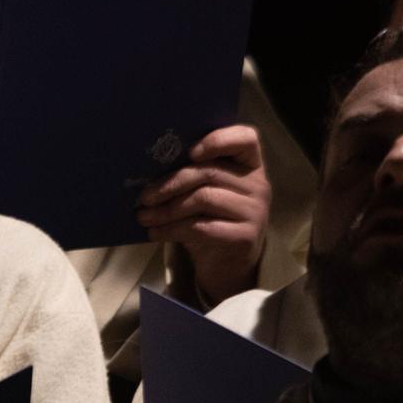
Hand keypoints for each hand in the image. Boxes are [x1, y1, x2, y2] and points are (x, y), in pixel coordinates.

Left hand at [137, 124, 269, 304]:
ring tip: (144, 216)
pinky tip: (155, 232)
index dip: (218, 139)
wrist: (228, 264)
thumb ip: (193, 173)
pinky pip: (201, 227)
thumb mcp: (206, 191)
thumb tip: (148, 167)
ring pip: (203, 198)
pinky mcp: (244, 236)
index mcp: (249, 164)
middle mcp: (258, 184)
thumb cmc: (212, 218)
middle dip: (171, 183)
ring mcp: (255, 211)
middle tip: (144, 196)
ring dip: (167, 209)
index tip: (190, 152)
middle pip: (210, 171)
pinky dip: (172, 229)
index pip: (246, 138)